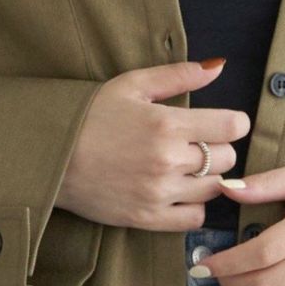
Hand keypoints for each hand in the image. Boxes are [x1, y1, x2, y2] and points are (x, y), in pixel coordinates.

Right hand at [56, 59, 249, 229]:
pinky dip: (193, 207)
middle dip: (217, 149)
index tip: (222, 124)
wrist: (51, 158)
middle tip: (195, 145)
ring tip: (184, 168)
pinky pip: (194, 219)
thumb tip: (217, 66)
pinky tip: (178, 193)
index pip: (232, 127)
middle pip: (226, 159)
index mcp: (168, 124)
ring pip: (214, 190)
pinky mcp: (148, 218)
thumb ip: (177, 75)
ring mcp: (159, 193)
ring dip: (206, 178)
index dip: (233, 123)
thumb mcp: (131, 85)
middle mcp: (168, 160)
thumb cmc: (89, 117)